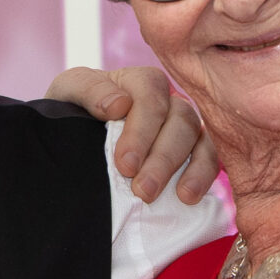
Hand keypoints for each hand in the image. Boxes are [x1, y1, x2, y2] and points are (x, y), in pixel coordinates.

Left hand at [48, 64, 219, 202]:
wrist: (72, 143)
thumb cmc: (71, 114)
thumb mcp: (68, 93)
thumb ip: (89, 91)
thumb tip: (120, 105)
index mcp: (138, 81)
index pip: (151, 94)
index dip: (141, 130)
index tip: (125, 164)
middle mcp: (167, 98)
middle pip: (180, 118)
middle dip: (162, 157)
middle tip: (142, 189)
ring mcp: (184, 123)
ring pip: (197, 137)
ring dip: (184, 168)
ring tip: (169, 196)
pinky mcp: (194, 148)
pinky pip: (210, 156)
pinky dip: (203, 175)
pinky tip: (188, 196)